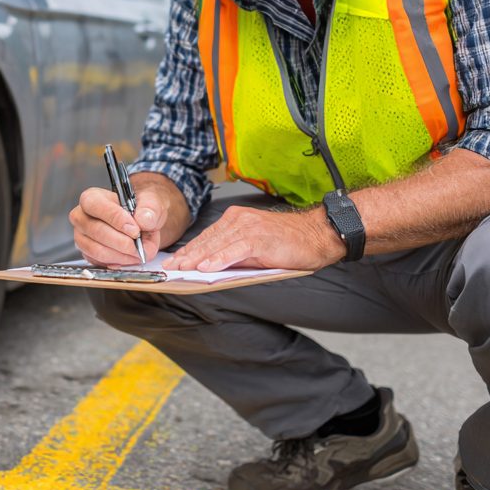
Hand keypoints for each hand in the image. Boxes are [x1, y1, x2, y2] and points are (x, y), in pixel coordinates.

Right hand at [69, 186, 168, 266]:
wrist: (141, 224)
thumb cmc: (140, 210)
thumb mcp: (150, 203)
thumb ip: (149, 209)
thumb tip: (144, 220)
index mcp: (92, 198)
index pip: (96, 206)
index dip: (116, 219)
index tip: (135, 230)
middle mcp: (81, 217)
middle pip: (96, 231)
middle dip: (122, 242)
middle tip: (140, 247)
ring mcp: (81, 237)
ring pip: (97, 250)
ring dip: (121, 255)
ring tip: (138, 254)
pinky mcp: (87, 254)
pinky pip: (100, 262)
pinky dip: (118, 263)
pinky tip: (130, 258)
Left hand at [163, 205, 342, 271]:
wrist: (317, 235)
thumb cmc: (289, 242)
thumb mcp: (255, 247)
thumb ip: (234, 253)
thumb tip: (211, 266)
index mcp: (237, 219)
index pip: (208, 236)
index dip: (190, 250)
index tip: (176, 261)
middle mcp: (240, 220)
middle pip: (208, 240)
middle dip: (188, 256)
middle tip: (172, 268)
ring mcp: (249, 228)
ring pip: (217, 245)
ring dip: (198, 259)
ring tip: (183, 270)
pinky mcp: (259, 238)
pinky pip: (234, 250)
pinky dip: (219, 259)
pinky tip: (206, 268)